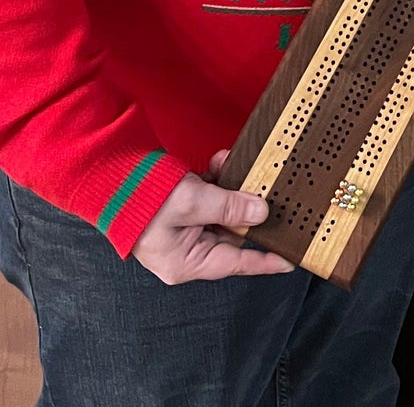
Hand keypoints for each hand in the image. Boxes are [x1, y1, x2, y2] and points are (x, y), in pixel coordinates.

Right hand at [131, 165, 292, 284]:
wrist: (110, 176)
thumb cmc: (142, 200)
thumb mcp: (193, 203)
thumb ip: (230, 206)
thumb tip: (261, 211)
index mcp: (186, 263)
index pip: (237, 263)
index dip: (266, 260)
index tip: (293, 258)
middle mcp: (187, 250)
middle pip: (234, 233)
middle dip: (250, 207)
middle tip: (270, 190)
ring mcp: (184, 230)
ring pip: (225, 211)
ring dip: (233, 187)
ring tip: (238, 167)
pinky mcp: (182, 210)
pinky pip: (211, 197)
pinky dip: (218, 179)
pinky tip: (220, 161)